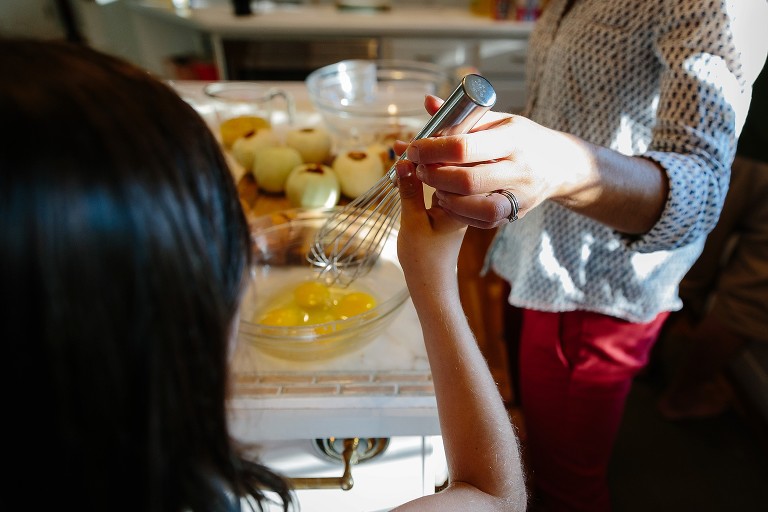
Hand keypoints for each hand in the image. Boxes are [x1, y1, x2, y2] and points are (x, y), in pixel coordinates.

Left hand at [394, 95, 592, 228]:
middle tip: (420, 170)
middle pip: (467, 180)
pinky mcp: (517, 213)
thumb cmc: (522, 138)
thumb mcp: (498, 120)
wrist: (560, 165)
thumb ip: (462, 116)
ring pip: (477, 207)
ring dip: (448, 199)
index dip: (432, 150)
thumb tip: (428, 102)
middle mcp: (519, 168)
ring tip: (435, 189)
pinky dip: (460, 214)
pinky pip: (484, 221)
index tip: (414, 148)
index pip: (464, 147)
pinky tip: (449, 202)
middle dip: (435, 176)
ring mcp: (520, 195)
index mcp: (512, 139)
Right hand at [395, 158, 466, 290]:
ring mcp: (459, 203)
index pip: (452, 167)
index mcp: (464, 203)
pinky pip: (440, 184)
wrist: (432, 285)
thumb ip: (410, 191)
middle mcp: (466, 200)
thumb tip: (403, 162)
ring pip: (445, 174)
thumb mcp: (412, 223)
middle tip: (401, 145)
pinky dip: (425, 176)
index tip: (406, 145)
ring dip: (424, 163)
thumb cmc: (424, 260)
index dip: (429, 152)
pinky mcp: (450, 208)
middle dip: (426, 153)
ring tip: (402, 152)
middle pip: (451, 166)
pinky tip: (409, 170)